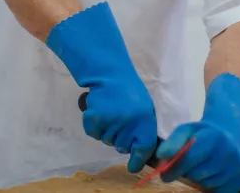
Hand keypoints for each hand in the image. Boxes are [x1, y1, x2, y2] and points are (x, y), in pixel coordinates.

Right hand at [45, 2, 156, 172]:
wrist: (108, 72)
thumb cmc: (128, 90)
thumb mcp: (144, 108)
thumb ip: (143, 128)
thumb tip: (141, 151)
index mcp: (146, 119)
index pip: (144, 146)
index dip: (139, 159)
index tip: (134, 167)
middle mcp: (130, 123)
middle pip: (122, 145)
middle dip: (120, 138)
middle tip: (118, 119)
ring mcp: (112, 122)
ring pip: (106, 140)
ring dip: (106, 130)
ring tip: (109, 111)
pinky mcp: (95, 119)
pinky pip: (93, 133)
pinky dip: (93, 125)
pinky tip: (98, 110)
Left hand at [156, 73, 239, 192]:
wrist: (228, 137)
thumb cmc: (202, 135)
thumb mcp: (186, 131)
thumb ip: (173, 142)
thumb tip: (162, 156)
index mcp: (213, 136)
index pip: (189, 158)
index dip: (174, 169)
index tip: (165, 175)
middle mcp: (229, 151)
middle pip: (197, 174)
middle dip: (188, 172)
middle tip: (189, 166)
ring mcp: (237, 166)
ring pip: (207, 184)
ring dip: (200, 179)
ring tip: (203, 167)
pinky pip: (219, 191)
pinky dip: (212, 186)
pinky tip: (214, 174)